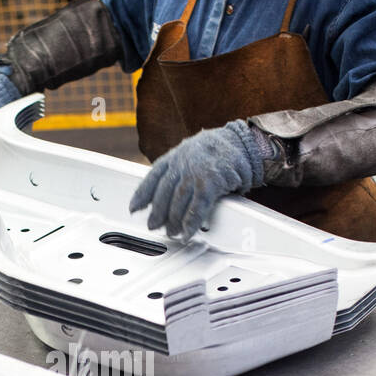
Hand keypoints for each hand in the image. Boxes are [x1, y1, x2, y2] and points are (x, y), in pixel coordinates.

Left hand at [128, 120, 267, 240]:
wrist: (241, 142)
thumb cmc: (217, 153)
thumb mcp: (191, 156)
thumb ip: (177, 172)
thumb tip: (165, 196)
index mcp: (175, 157)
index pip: (152, 177)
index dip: (142, 194)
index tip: (133, 208)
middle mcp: (182, 164)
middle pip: (163, 193)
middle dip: (157, 213)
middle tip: (153, 226)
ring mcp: (195, 172)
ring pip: (178, 202)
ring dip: (173, 221)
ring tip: (171, 232)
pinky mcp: (210, 182)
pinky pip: (197, 207)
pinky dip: (191, 223)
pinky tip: (187, 232)